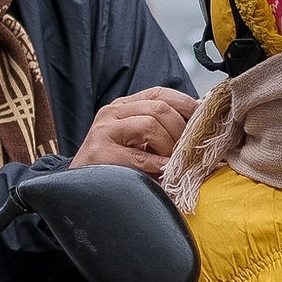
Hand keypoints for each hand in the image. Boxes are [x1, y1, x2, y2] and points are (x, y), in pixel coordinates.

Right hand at [71, 86, 197, 175]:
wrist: (81, 187)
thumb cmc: (117, 166)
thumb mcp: (139, 140)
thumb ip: (161, 129)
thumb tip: (197, 126)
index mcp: (124, 106)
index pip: (160, 93)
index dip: (184, 104)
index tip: (199, 120)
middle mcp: (112, 112)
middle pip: (160, 108)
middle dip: (179, 130)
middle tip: (184, 151)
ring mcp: (104, 130)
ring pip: (151, 124)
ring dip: (168, 146)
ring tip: (168, 163)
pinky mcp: (100, 152)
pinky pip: (140, 155)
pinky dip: (157, 163)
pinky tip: (162, 170)